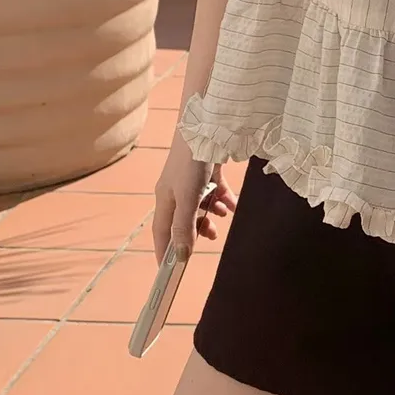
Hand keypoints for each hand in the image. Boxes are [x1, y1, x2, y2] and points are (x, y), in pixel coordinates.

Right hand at [152, 138, 237, 263]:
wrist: (206, 124)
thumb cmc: (191, 162)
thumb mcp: (187, 198)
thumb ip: (185, 226)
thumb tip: (181, 255)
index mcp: (165, 199)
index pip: (162, 232)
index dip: (164, 251)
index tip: (169, 271)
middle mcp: (175, 191)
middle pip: (182, 219)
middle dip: (196, 231)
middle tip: (212, 237)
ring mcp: (190, 180)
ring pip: (200, 205)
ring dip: (211, 214)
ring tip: (223, 217)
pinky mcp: (206, 170)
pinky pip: (215, 190)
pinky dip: (223, 198)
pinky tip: (232, 203)